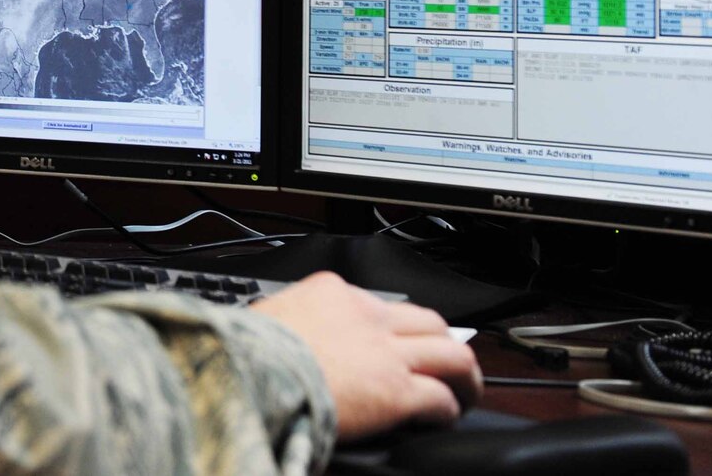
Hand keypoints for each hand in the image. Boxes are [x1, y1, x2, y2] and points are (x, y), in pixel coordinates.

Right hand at [250, 272, 482, 441]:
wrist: (248, 373)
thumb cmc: (247, 351)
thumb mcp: (271, 316)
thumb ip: (295, 320)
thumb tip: (291, 334)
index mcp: (334, 293)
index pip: (383, 304)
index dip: (397, 328)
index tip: (397, 343)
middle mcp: (369, 317)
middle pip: (430, 321)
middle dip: (444, 343)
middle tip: (448, 364)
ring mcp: (386, 353)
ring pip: (452, 355)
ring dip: (464, 375)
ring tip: (463, 392)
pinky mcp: (397, 392)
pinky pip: (440, 398)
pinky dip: (447, 409)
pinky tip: (441, 419)